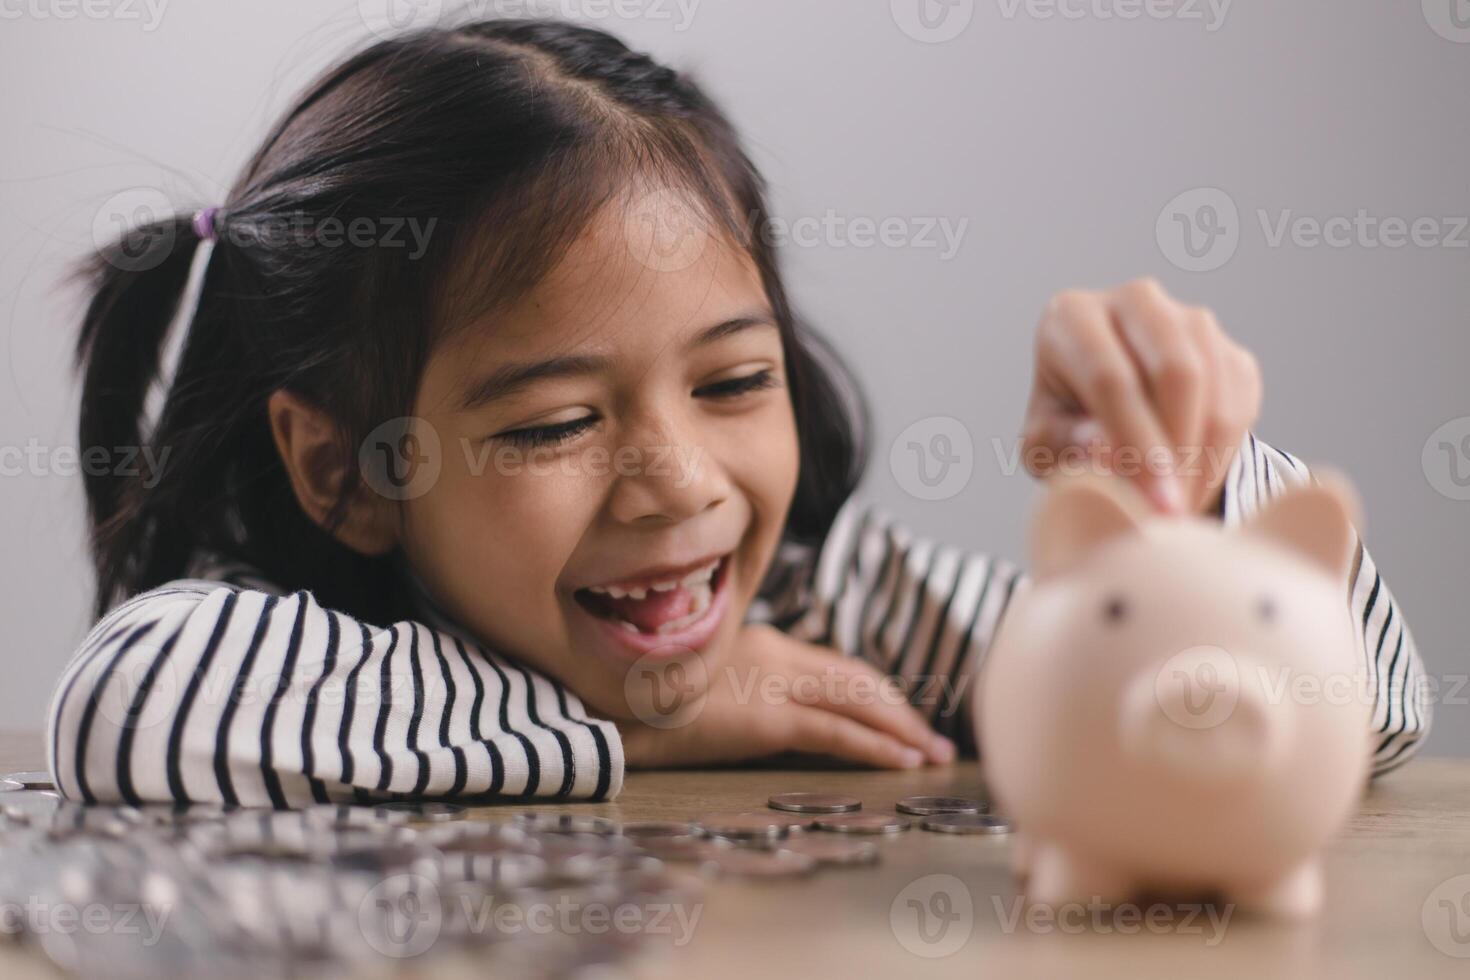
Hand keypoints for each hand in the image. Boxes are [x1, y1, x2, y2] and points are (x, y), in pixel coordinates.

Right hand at [614, 624, 955, 769]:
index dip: (876, 692)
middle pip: (859, 680)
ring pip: (860, 702)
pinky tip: (903, 763)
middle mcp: (776, 655)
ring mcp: (773, 682)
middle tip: (933, 739)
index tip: (901, 714)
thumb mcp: (699, 677)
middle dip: (901, 710)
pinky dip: (877, 747)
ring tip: (932, 755)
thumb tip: (759, 710)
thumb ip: (736, 684)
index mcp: (760, 642)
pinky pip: (837, 733)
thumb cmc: (642, 693)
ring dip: (902, 730)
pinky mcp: (766, 716)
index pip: (835, 666)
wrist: (607, 698)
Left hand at [1021, 278, 1262, 514]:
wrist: (1108, 416)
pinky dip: (1222, 454)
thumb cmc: (1065, 429)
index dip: (1135, 445)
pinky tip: (1193, 487)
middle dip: (1179, 449)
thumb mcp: (1045, 443)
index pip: (1112, 379)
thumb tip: (1102, 445)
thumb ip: (1061, 444)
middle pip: (1176, 370)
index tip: (1151, 502)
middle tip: (1172, 511)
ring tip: (1178, 508)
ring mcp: (1189, 320)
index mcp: (1072, 317)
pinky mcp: (1229, 351)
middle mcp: (1134, 301)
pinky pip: (1239, 402)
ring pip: (1214, 386)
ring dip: (1204, 457)